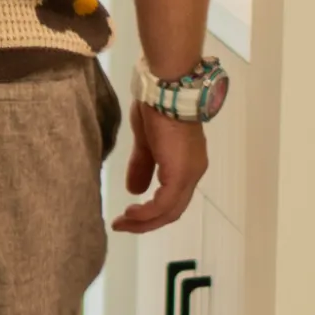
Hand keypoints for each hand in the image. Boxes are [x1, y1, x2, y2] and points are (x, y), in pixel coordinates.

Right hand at [112, 101, 207, 233]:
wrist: (167, 90)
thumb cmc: (156, 106)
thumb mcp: (145, 140)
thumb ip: (142, 165)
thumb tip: (133, 190)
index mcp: (186, 164)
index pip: (172, 196)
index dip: (152, 209)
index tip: (129, 214)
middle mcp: (192, 173)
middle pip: (172, 210)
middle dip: (147, 221)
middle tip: (123, 225)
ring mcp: (188, 176)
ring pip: (169, 211)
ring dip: (145, 221)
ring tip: (122, 223)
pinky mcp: (179, 176)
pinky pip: (164, 204)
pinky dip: (147, 213)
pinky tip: (130, 214)